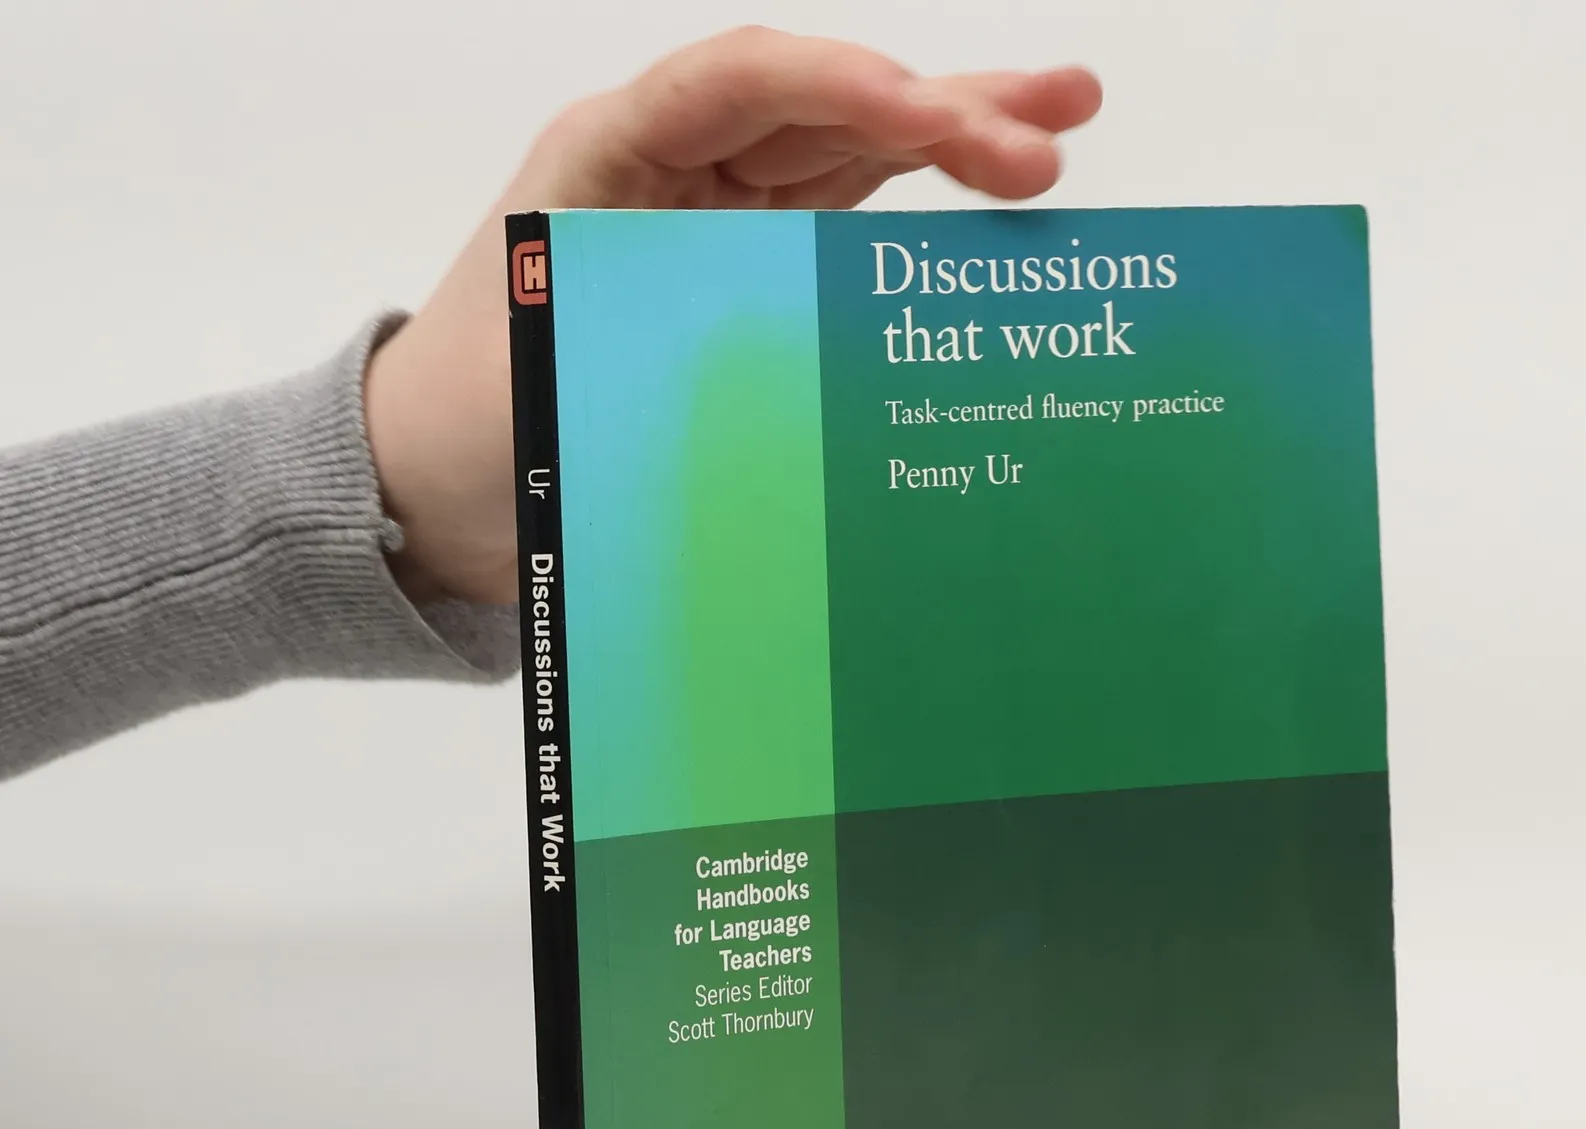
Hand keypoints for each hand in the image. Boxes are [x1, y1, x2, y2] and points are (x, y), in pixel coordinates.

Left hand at [364, 28, 1101, 605]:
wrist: (428, 489)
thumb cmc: (470, 432)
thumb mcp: (564, 392)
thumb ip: (681, 373)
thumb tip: (817, 401)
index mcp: (609, 161)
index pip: (745, 86)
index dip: (850, 91)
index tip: (941, 124)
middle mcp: (670, 171)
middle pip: (820, 109)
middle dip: (940, 111)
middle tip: (1055, 130)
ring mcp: (714, 218)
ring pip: (847, 157)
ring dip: (952, 140)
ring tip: (1061, 127)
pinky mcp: (741, 276)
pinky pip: (840, 227)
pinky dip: (915, 218)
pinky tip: (987, 216)